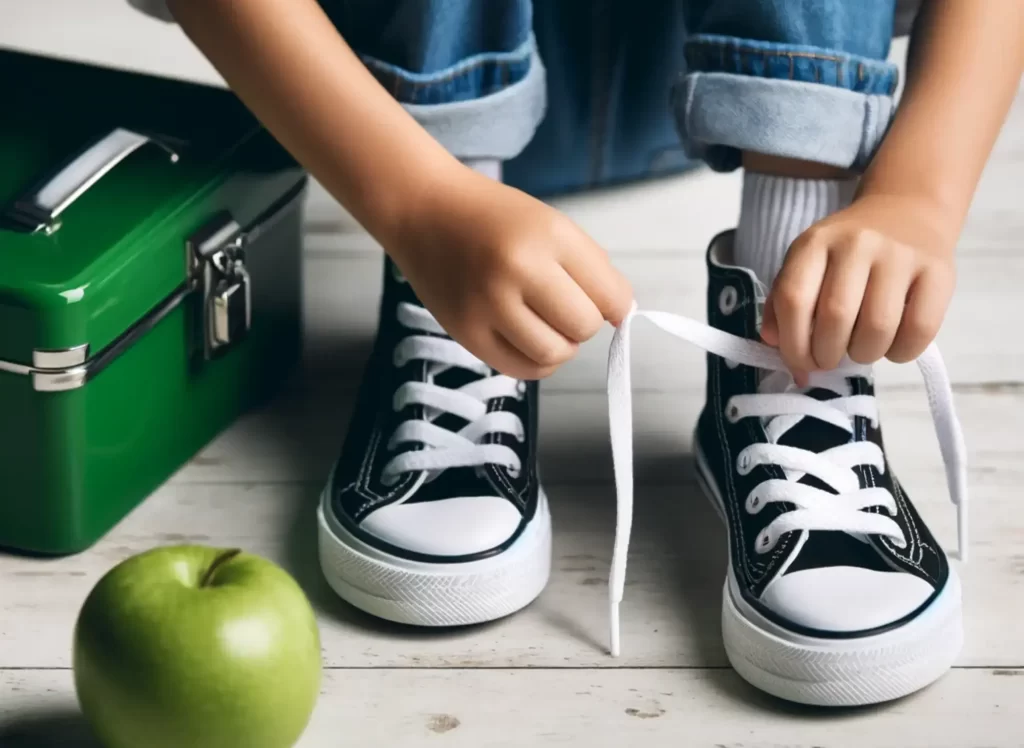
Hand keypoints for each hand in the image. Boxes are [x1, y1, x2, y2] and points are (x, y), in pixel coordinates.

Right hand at [386, 165, 632, 379]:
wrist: (423, 211)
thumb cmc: (494, 218)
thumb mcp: (550, 223)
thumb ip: (591, 267)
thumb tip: (620, 316)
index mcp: (548, 235)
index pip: (611, 294)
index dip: (615, 305)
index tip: (605, 302)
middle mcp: (517, 269)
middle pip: (583, 327)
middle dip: (583, 323)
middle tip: (564, 307)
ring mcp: (488, 305)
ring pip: (554, 355)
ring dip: (561, 345)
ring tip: (545, 323)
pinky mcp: (467, 333)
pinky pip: (522, 370)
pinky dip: (536, 362)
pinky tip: (529, 339)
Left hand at [760, 193, 956, 383]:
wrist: (907, 212)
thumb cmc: (847, 253)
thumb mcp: (806, 265)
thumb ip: (782, 305)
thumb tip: (773, 345)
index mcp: (815, 243)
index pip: (793, 300)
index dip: (793, 344)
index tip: (801, 363)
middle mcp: (857, 243)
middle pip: (835, 317)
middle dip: (827, 355)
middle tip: (830, 360)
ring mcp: (900, 254)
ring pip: (878, 328)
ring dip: (864, 355)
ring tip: (861, 350)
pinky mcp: (939, 271)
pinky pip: (920, 329)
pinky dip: (902, 351)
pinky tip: (892, 345)